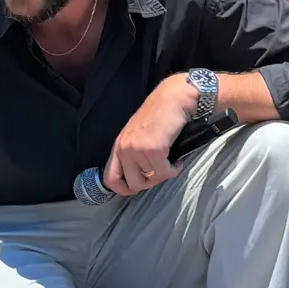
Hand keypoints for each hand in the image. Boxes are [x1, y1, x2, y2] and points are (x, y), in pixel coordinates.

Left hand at [105, 76, 192, 195]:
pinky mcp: (154, 149)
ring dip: (165, 173)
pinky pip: (165, 172)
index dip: (124, 189)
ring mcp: (138, 149)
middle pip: (134, 184)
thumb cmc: (160, 114)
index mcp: (119, 145)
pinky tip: (178, 161)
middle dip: (151, 183)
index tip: (138, 189)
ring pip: (152, 178)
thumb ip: (134, 153)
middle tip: (162, 172)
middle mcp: (125, 148)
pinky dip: (174, 170)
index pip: (110, 179)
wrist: (174, 98)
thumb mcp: (139, 134)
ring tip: (172, 160)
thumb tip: (140, 177)